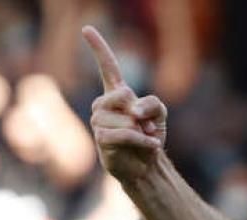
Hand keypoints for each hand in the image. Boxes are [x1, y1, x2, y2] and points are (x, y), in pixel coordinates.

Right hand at [81, 25, 167, 182]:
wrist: (148, 164)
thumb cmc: (150, 136)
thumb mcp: (159, 114)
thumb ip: (151, 103)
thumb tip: (132, 110)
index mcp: (116, 93)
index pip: (107, 66)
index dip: (97, 47)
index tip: (86, 28)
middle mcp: (102, 104)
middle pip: (123, 94)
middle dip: (141, 111)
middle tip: (146, 126)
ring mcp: (98, 121)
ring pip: (125, 118)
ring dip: (143, 130)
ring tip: (144, 138)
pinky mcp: (101, 139)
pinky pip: (125, 134)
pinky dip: (143, 140)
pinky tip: (151, 146)